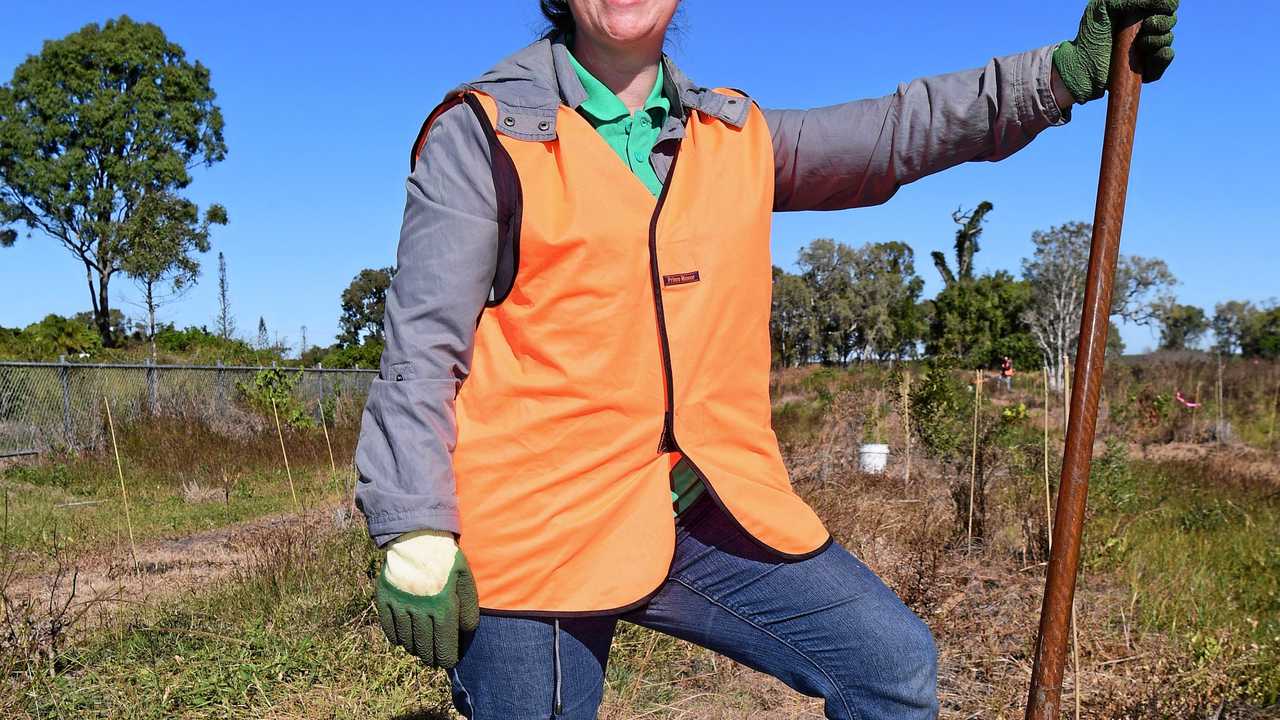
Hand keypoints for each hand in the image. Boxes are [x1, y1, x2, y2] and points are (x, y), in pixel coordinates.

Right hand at [375, 530, 479, 667]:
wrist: (416, 536)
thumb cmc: (445, 558)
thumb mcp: (464, 577)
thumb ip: (469, 605)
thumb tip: (467, 630)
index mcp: (443, 604)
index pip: (444, 642)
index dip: (446, 656)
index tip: (448, 662)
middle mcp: (420, 608)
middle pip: (424, 645)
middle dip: (431, 657)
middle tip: (434, 660)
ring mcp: (400, 604)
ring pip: (406, 639)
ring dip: (414, 648)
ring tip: (420, 650)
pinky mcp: (385, 598)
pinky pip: (389, 627)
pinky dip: (396, 637)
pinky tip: (403, 639)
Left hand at [1054, 0, 1177, 103]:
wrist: (1083, 67)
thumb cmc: (1091, 34)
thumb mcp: (1106, 5)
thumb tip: (1163, 0)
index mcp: (1137, 12)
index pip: (1166, 4)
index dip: (1167, 4)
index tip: (1158, 9)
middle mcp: (1145, 28)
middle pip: (1170, 19)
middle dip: (1161, 22)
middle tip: (1146, 27)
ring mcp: (1147, 47)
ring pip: (1168, 37)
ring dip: (1158, 40)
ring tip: (1139, 45)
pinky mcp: (1148, 66)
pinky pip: (1166, 57)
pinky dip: (1162, 56)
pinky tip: (1148, 56)